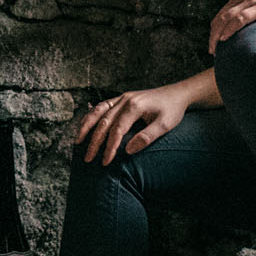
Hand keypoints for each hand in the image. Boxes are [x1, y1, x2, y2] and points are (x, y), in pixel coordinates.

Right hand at [76, 83, 195, 165]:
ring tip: (78, 141)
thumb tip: (128, 151)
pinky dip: (91, 115)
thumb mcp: (165, 125)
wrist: (177, 93)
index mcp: (135, 106)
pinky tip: (86, 125)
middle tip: (87, 159)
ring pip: (98, 111)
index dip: (109, 147)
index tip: (105, 162)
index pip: (117, 130)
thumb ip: (147, 137)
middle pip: (104, 122)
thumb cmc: (173, 110)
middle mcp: (125, 100)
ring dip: (86, 126)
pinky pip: (102, 106)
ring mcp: (122, 97)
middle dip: (94, 142)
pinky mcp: (122, 98)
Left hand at [207, 0, 255, 54]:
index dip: (215, 28)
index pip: (223, 13)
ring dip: (218, 33)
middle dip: (213, 33)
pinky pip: (240, 19)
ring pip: (227, 17)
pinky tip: (225, 39)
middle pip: (222, 16)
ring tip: (214, 48)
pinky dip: (230, 28)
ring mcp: (254, 1)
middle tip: (211, 50)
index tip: (213, 43)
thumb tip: (247, 37)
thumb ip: (255, 20)